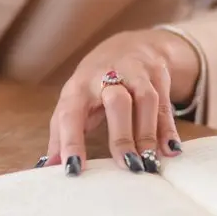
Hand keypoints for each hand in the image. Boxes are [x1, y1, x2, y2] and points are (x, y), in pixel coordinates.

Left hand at [38, 29, 199, 175]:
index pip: (71, 114)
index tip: (73, 168)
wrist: (129, 46)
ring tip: (149, 163)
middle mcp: (105, 76)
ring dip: (147, 133)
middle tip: (128, 166)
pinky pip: (165, 103)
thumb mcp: (73, 103)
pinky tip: (170, 149)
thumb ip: (60, 135)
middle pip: (116, 102)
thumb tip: (46, 168)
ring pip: (145, 100)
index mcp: (78, 88)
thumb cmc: (93, 85)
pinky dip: (168, 128)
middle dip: (122, 135)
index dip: (70, 142)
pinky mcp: (157, 75)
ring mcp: (134, 73)